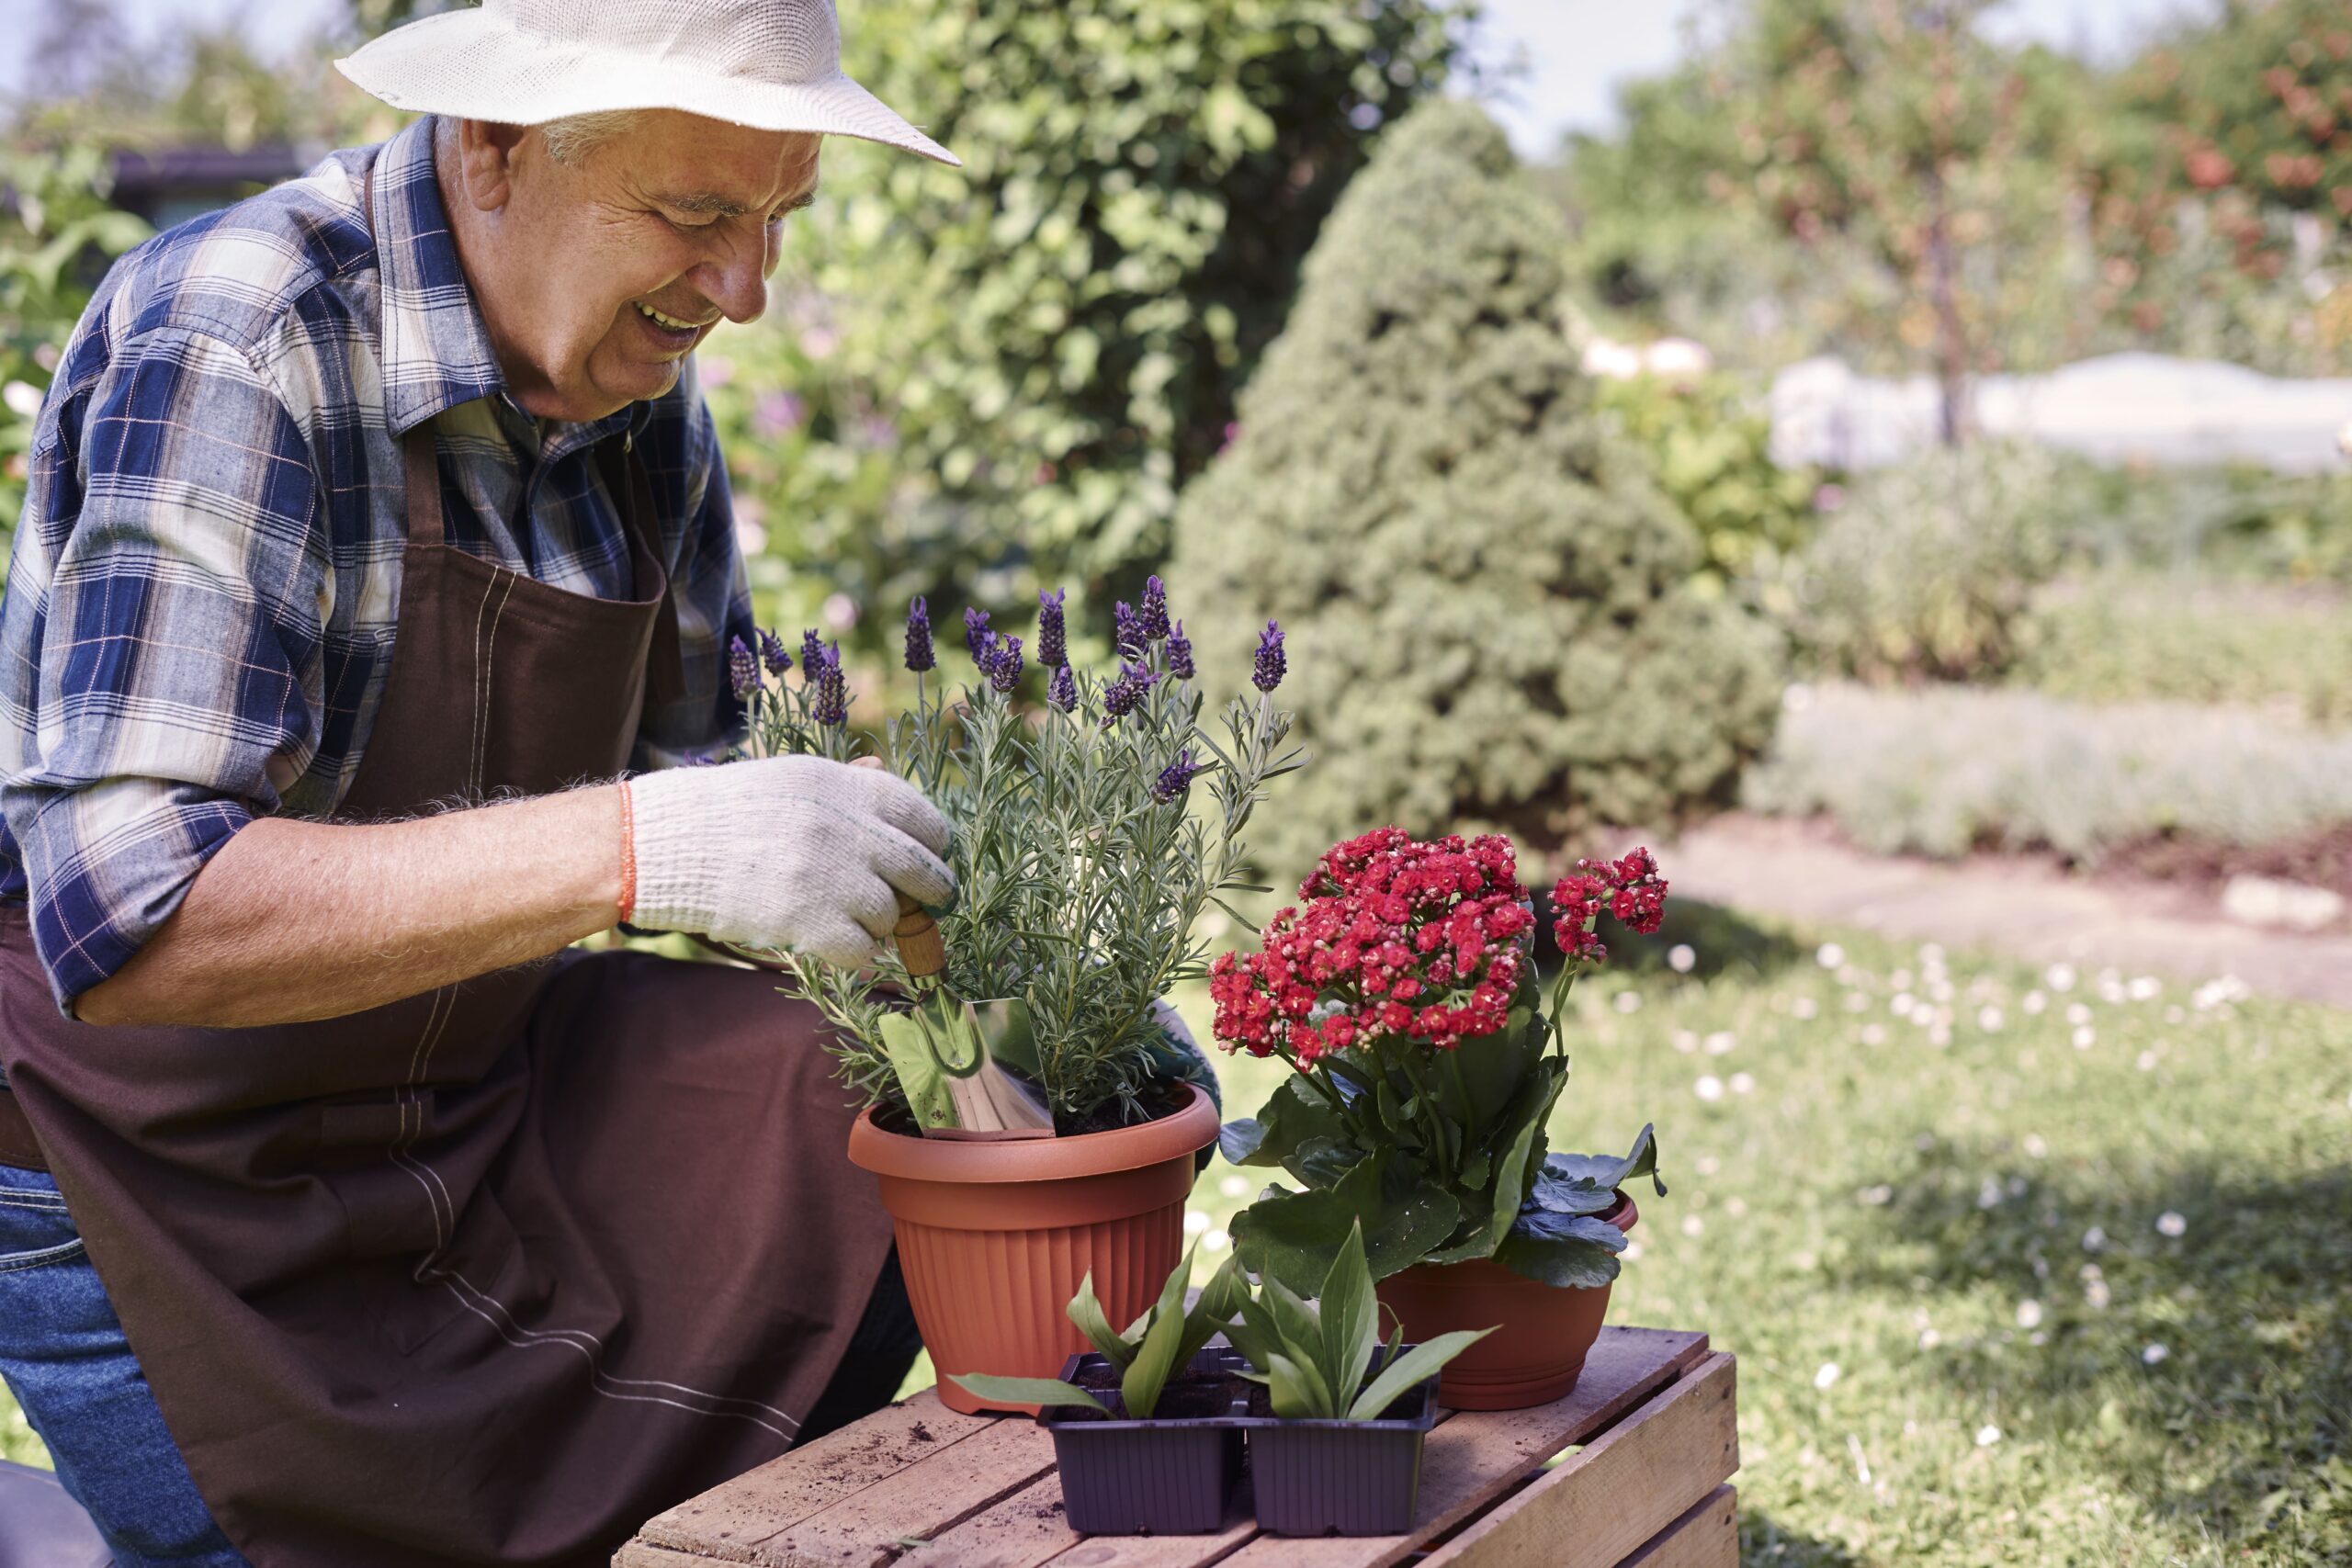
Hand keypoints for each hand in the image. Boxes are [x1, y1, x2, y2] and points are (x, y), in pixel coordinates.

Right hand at [626, 755, 952, 964]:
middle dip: (930, 892)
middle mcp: (851, 830)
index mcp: (851, 789)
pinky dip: (857, 953)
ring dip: (878, 923)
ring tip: (851, 916)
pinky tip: (839, 943)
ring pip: (890, 916)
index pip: (924, 820)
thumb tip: (882, 769)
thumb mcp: (795, 777)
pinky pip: (862, 950)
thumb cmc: (734, 807)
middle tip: (923, 903)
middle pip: (923, 872)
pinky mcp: (810, 921)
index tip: (929, 856)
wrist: (673, 842)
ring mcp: (833, 878)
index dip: (934, 845)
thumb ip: (846, 781)